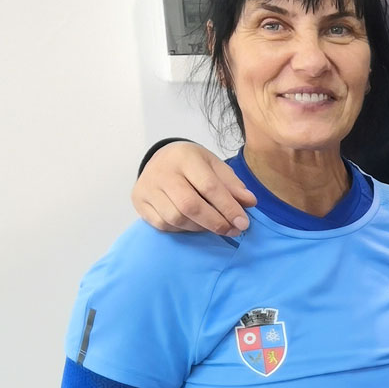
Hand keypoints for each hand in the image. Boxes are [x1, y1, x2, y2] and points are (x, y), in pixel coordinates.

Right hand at [132, 142, 254, 234]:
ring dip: (200, 228)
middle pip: (189, 205)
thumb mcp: (215, 166)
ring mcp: (147, 187)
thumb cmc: (193, 164)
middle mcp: (162, 171)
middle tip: (232, 230)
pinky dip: (181, 229)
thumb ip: (232, 184)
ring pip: (175, 218)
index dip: (228, 208)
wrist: (161, 159)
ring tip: (214, 226)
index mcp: (185, 157)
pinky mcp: (139, 201)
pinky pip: (162, 224)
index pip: (209, 187)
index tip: (243, 223)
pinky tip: (193, 224)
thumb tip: (249, 202)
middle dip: (215, 222)